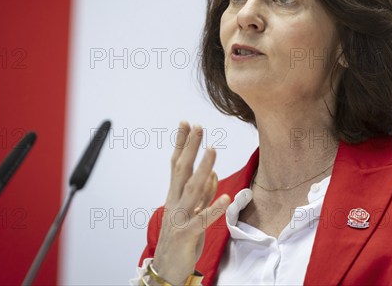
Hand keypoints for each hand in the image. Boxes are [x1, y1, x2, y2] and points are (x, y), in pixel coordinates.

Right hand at [152, 122, 230, 284]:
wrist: (167, 268)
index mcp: (175, 195)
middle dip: (190, 148)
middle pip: (182, 170)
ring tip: (213, 151)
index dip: (181, 143)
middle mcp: (175, 202)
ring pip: (192, 190)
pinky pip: (201, 220)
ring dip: (203, 169)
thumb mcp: (191, 212)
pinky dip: (213, 209)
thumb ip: (202, 193)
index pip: (177, 164)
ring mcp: (179, 217)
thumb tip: (213, 173)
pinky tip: (225, 199)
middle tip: (198, 127)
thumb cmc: (181, 238)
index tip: (186, 123)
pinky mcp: (187, 234)